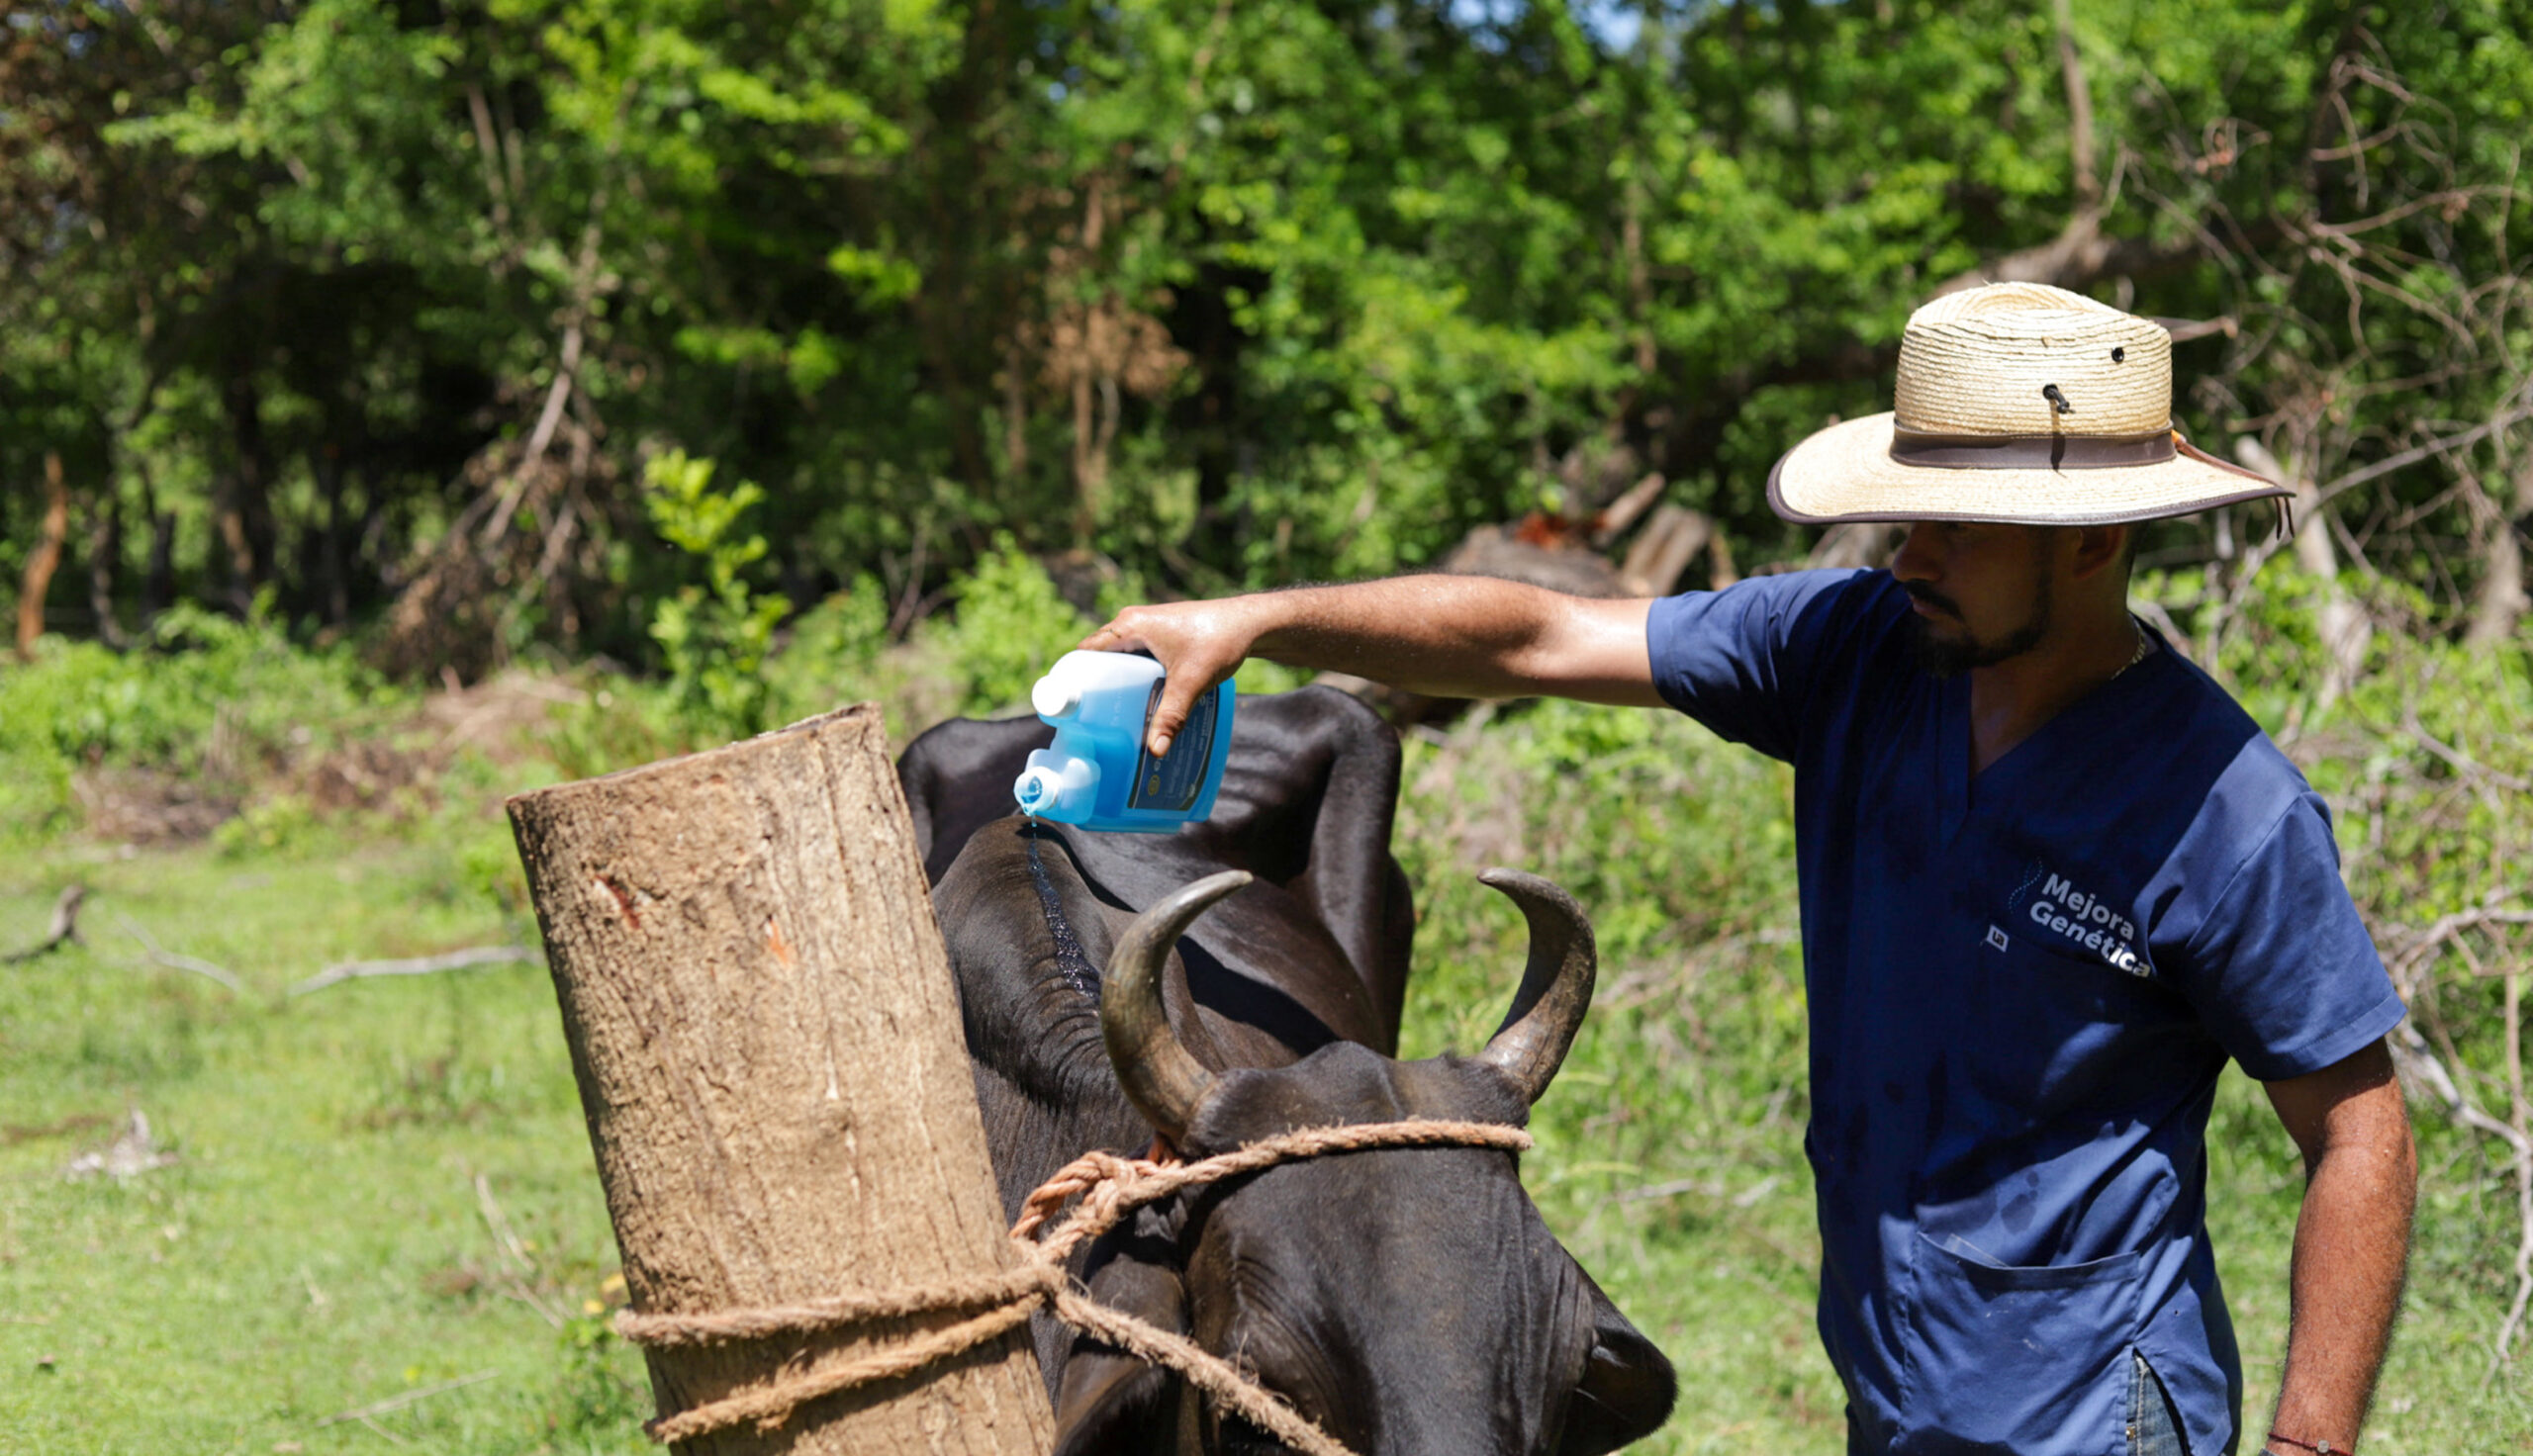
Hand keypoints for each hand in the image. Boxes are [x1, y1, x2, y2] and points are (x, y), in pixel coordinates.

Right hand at [1081, 598, 1265, 757]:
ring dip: (1119, 684)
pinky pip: (1137, 657)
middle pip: (1101, 658)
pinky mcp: (1162, 635)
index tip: (1072, 707)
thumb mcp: (1191, 682)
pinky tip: (1142, 702)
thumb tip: (1155, 752)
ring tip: (1116, 717)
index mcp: (1130, 626)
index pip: (1087, 652)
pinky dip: (1136, 678)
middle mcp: (1133, 623)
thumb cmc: (1220, 641)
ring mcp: (1148, 628)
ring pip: (1121, 659)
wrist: (1251, 623)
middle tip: (1095, 721)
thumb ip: (1171, 716)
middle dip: (1098, 687)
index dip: (1075, 678)